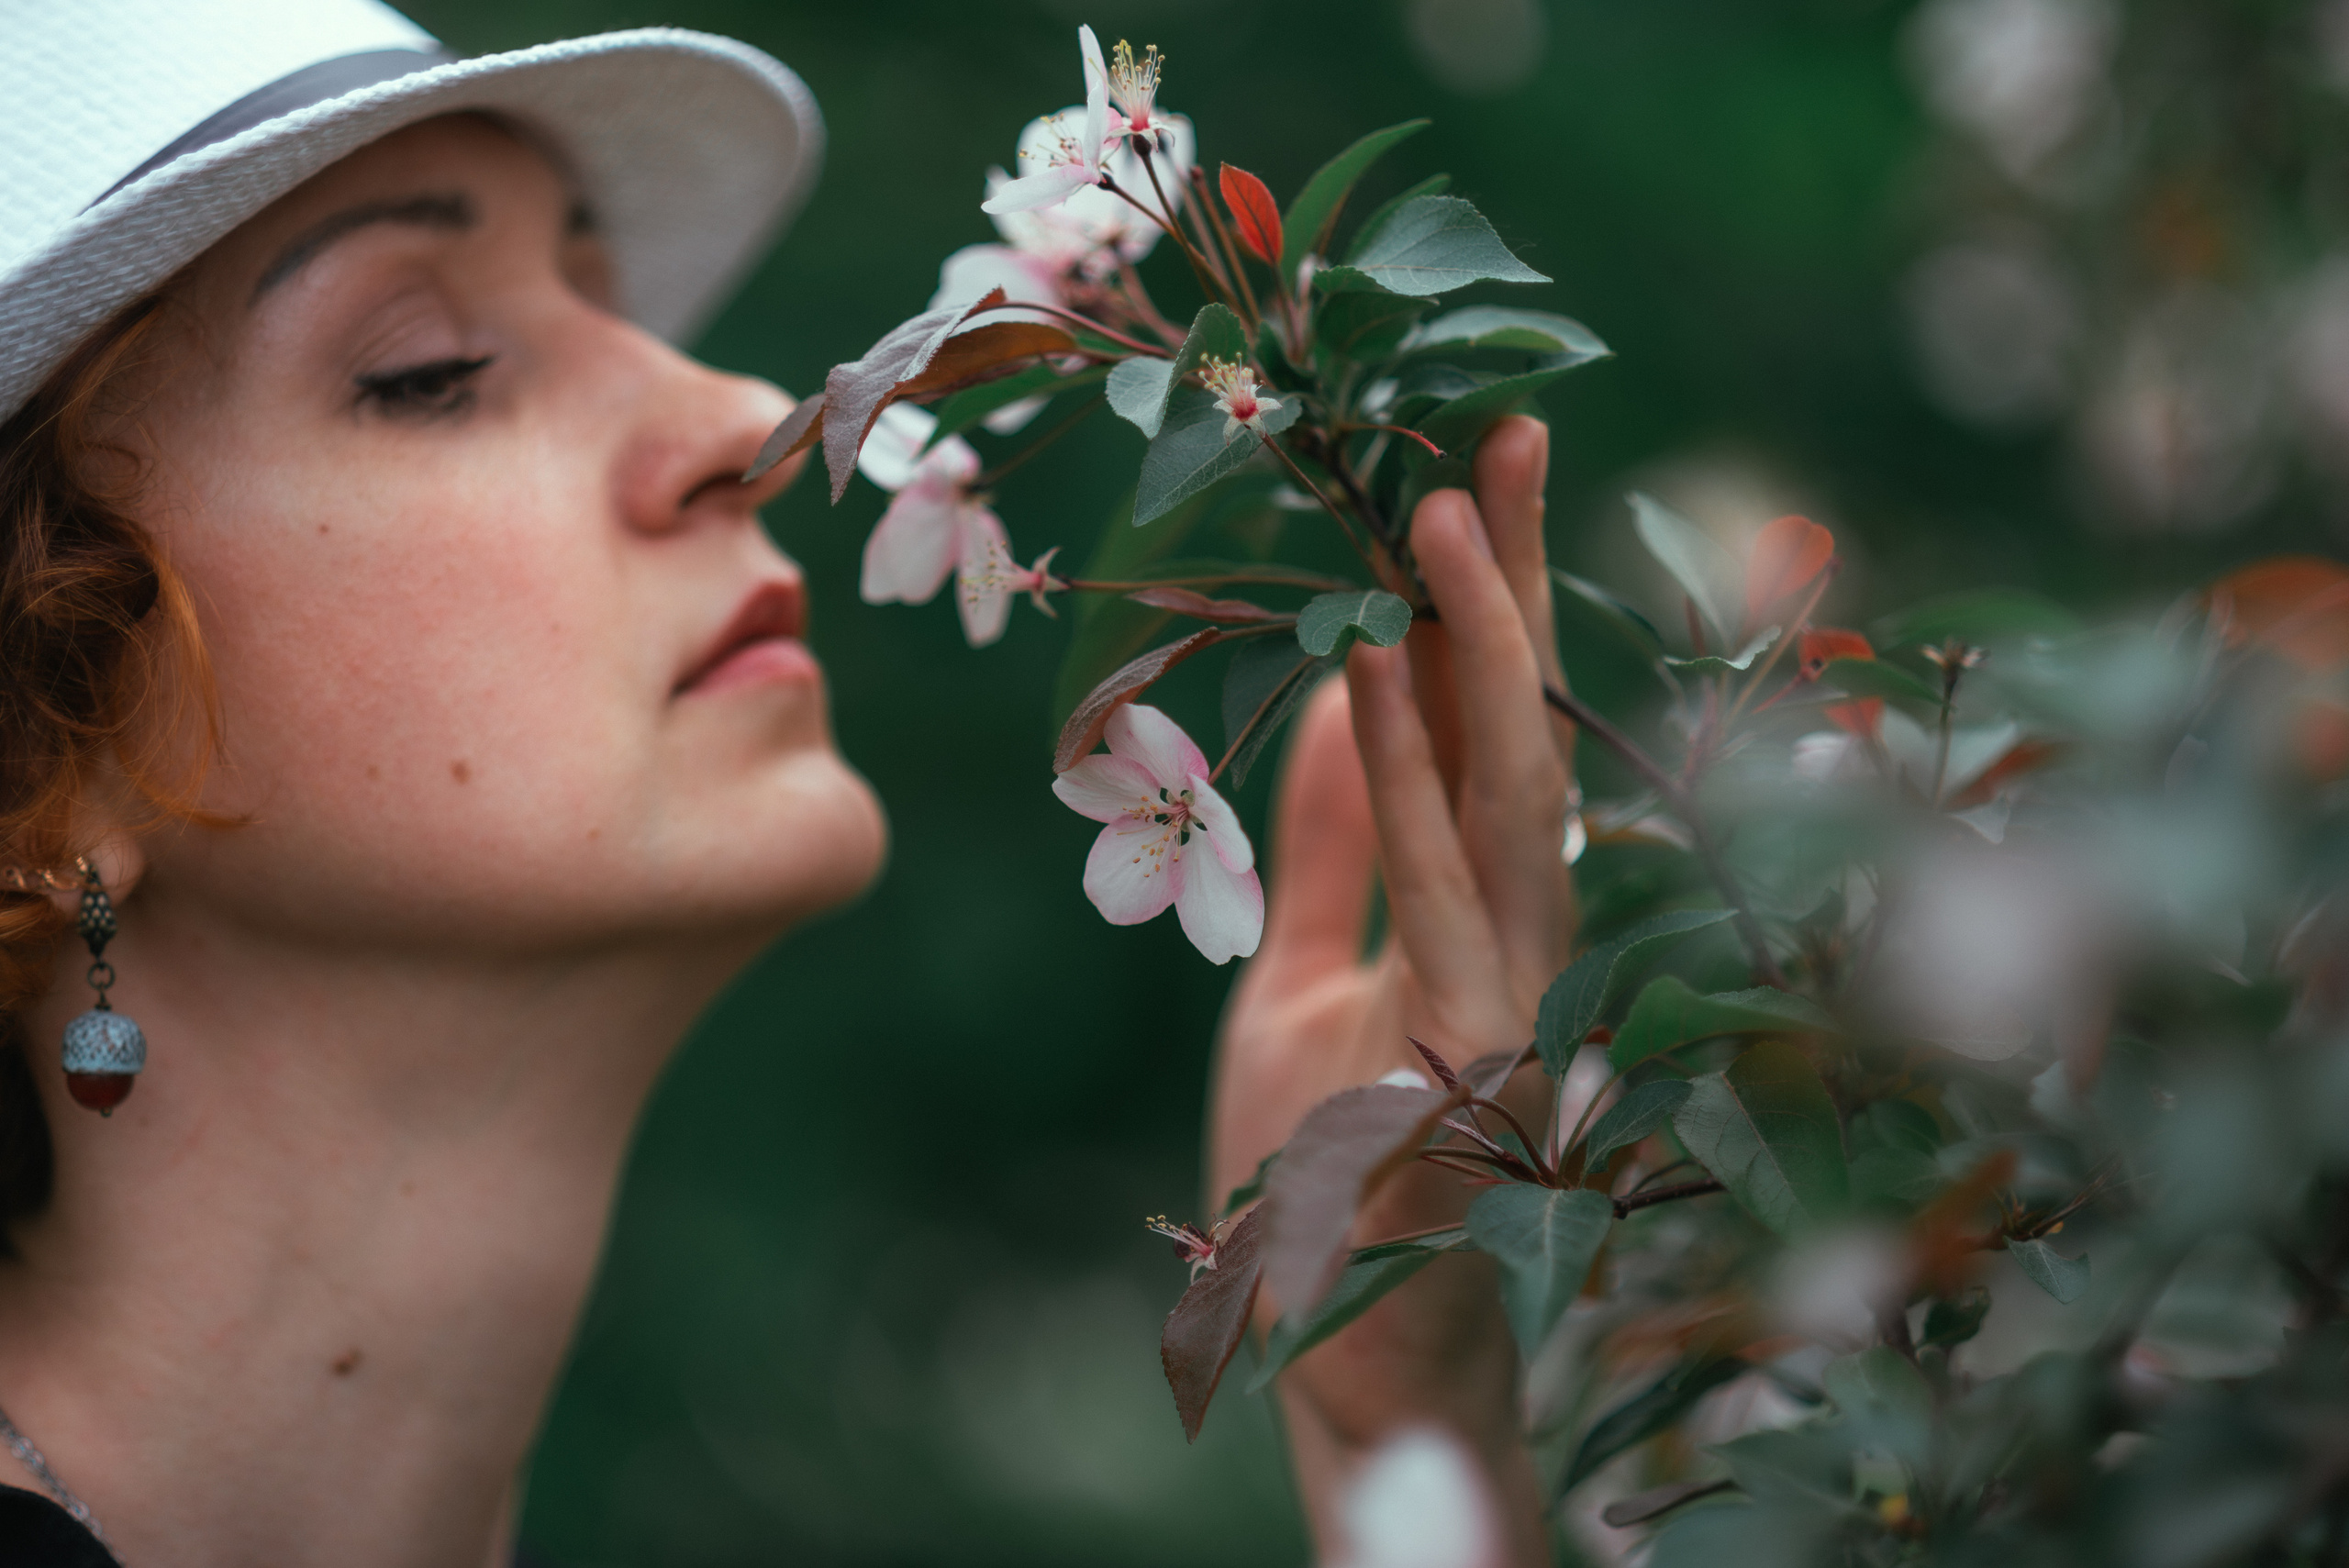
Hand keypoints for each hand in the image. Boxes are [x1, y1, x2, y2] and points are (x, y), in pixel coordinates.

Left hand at [1208, 417, 1574, 1561]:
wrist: (1338, 1339)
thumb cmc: (1322, 1159)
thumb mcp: (1304, 968)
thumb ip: (1334, 847)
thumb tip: (1346, 704)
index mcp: (1471, 902)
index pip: (1488, 724)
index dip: (1485, 597)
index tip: (1475, 463)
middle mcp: (1509, 928)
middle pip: (1519, 725)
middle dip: (1511, 578)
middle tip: (1502, 428)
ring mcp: (1502, 987)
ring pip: (1507, 786)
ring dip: (1472, 641)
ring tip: (1431, 505)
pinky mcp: (1467, 1055)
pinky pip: (1433, 890)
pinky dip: (1405, 775)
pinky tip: (1371, 667)